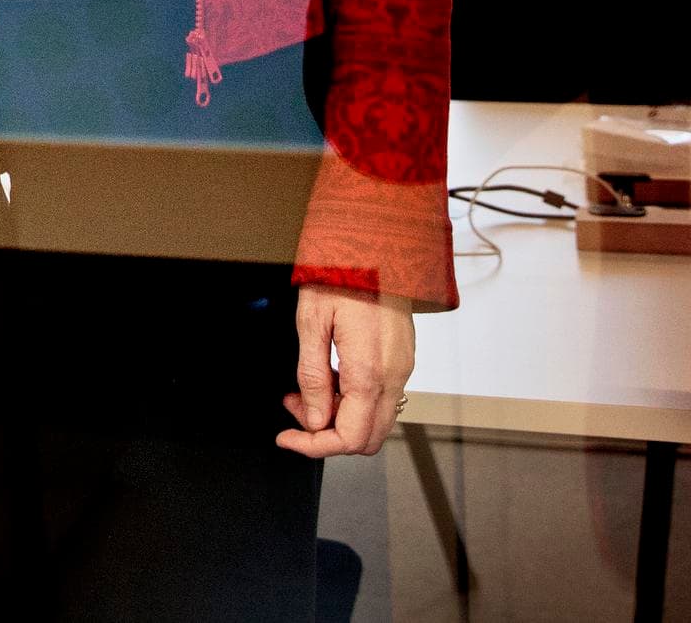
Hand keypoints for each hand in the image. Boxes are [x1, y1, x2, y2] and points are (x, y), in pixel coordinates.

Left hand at [278, 284, 412, 456]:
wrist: (378, 245)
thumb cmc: (343, 273)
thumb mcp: (311, 321)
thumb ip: (312, 376)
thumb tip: (312, 418)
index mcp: (369, 372)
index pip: (348, 437)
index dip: (313, 446)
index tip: (287, 438)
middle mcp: (393, 376)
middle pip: (367, 438)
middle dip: (326, 434)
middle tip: (295, 408)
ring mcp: (402, 369)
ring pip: (376, 420)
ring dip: (340, 416)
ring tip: (307, 388)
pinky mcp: (403, 359)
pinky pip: (382, 397)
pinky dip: (354, 399)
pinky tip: (331, 375)